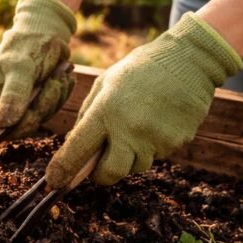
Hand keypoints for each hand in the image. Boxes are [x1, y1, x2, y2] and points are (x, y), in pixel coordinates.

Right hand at [0, 0, 76, 137]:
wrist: (47, 29)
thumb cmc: (28, 44)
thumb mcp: (20, 67)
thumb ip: (13, 95)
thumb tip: (3, 124)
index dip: (8, 130)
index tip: (30, 117)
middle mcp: (3, 101)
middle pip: (18, 126)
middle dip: (40, 109)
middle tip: (53, 86)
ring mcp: (21, 101)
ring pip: (38, 118)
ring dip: (54, 99)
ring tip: (59, 76)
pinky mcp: (38, 99)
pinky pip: (50, 109)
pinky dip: (60, 95)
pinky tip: (64, 78)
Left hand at [45, 12, 241, 187]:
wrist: (188, 59)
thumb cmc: (140, 70)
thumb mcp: (105, 84)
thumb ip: (87, 117)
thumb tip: (73, 148)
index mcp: (106, 111)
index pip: (77, 150)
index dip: (62, 170)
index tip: (54, 183)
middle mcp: (130, 128)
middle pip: (109, 174)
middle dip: (101, 174)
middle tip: (101, 163)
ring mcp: (156, 138)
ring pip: (135, 167)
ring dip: (129, 156)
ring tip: (137, 126)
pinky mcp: (176, 142)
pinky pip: (156, 156)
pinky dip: (151, 146)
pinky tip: (156, 122)